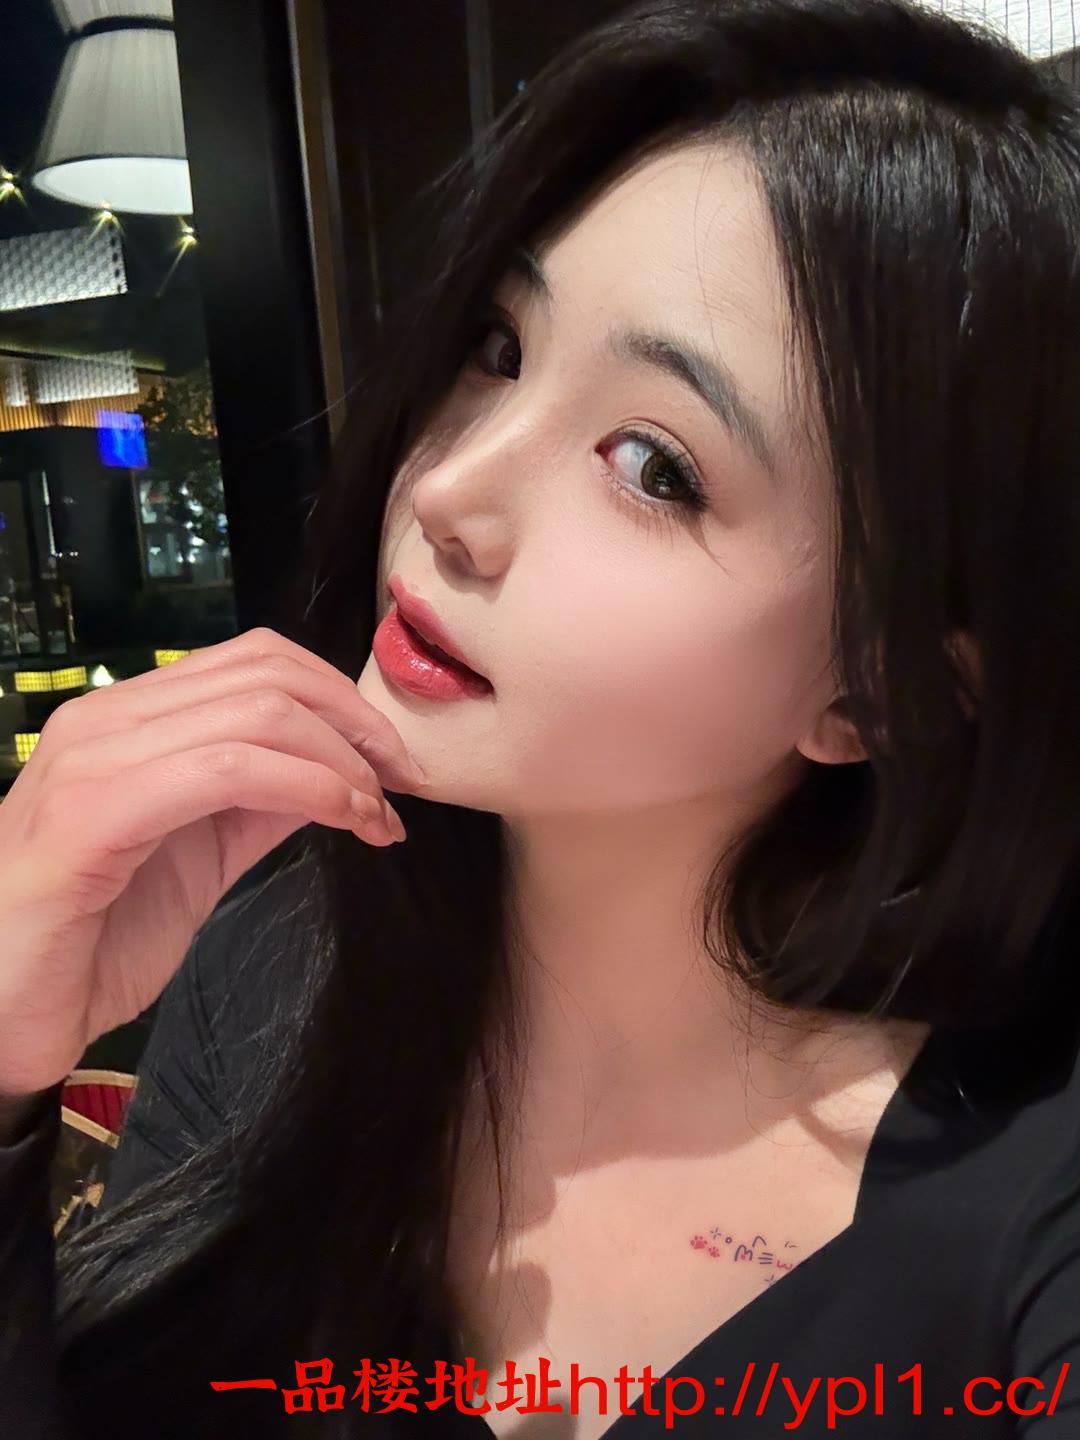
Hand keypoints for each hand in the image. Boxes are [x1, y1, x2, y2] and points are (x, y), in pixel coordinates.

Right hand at [0, 627, 424, 1100]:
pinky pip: (224, 771)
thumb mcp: (201, 856)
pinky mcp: (88, 815)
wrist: (2, 1018)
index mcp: (128, 719)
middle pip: (265, 673)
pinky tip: (344, 822)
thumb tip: (339, 770)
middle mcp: (104, 719)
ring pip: (255, 714)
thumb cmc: (92, 941)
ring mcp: (91, 759)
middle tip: (401, 782)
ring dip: (341, 763)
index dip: (340, 698)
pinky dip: (306, 788)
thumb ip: (260, 803)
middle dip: (355, 724)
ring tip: (377, 814)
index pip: (254, 660)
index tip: (391, 760)